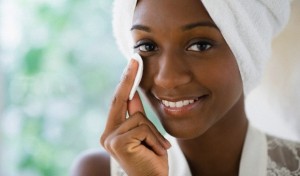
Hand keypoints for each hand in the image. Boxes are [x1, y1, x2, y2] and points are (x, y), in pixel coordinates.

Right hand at [100, 59, 170, 175]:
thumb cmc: (151, 159)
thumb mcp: (146, 133)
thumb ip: (137, 115)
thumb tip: (134, 94)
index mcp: (112, 131)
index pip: (118, 102)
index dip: (125, 82)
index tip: (132, 64)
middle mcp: (107, 134)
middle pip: (120, 100)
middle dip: (129, 79)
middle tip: (135, 58)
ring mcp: (111, 139)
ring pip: (138, 117)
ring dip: (154, 132)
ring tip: (157, 148)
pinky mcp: (118, 143)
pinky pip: (142, 127)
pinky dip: (154, 138)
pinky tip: (155, 151)